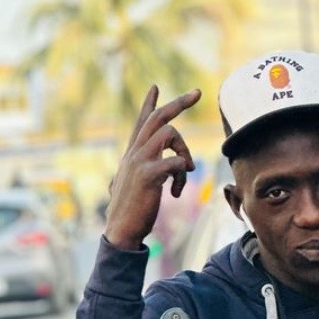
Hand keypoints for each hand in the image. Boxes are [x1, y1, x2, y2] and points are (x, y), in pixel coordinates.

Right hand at [104, 86, 201, 250]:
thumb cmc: (131, 211)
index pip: (141, 122)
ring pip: (169, 133)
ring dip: (185, 151)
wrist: (121, 231)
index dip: (150, 104)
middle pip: (158, 117)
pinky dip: (182, 175)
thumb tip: (157, 170)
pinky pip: (175, 162)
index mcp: (132, 154)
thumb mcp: (136, 185)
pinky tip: (176, 192)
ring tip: (186, 172)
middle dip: (179, 102)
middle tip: (198, 92)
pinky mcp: (147, 175)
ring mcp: (138, 162)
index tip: (156, 86)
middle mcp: (134, 152)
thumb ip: (145, 172)